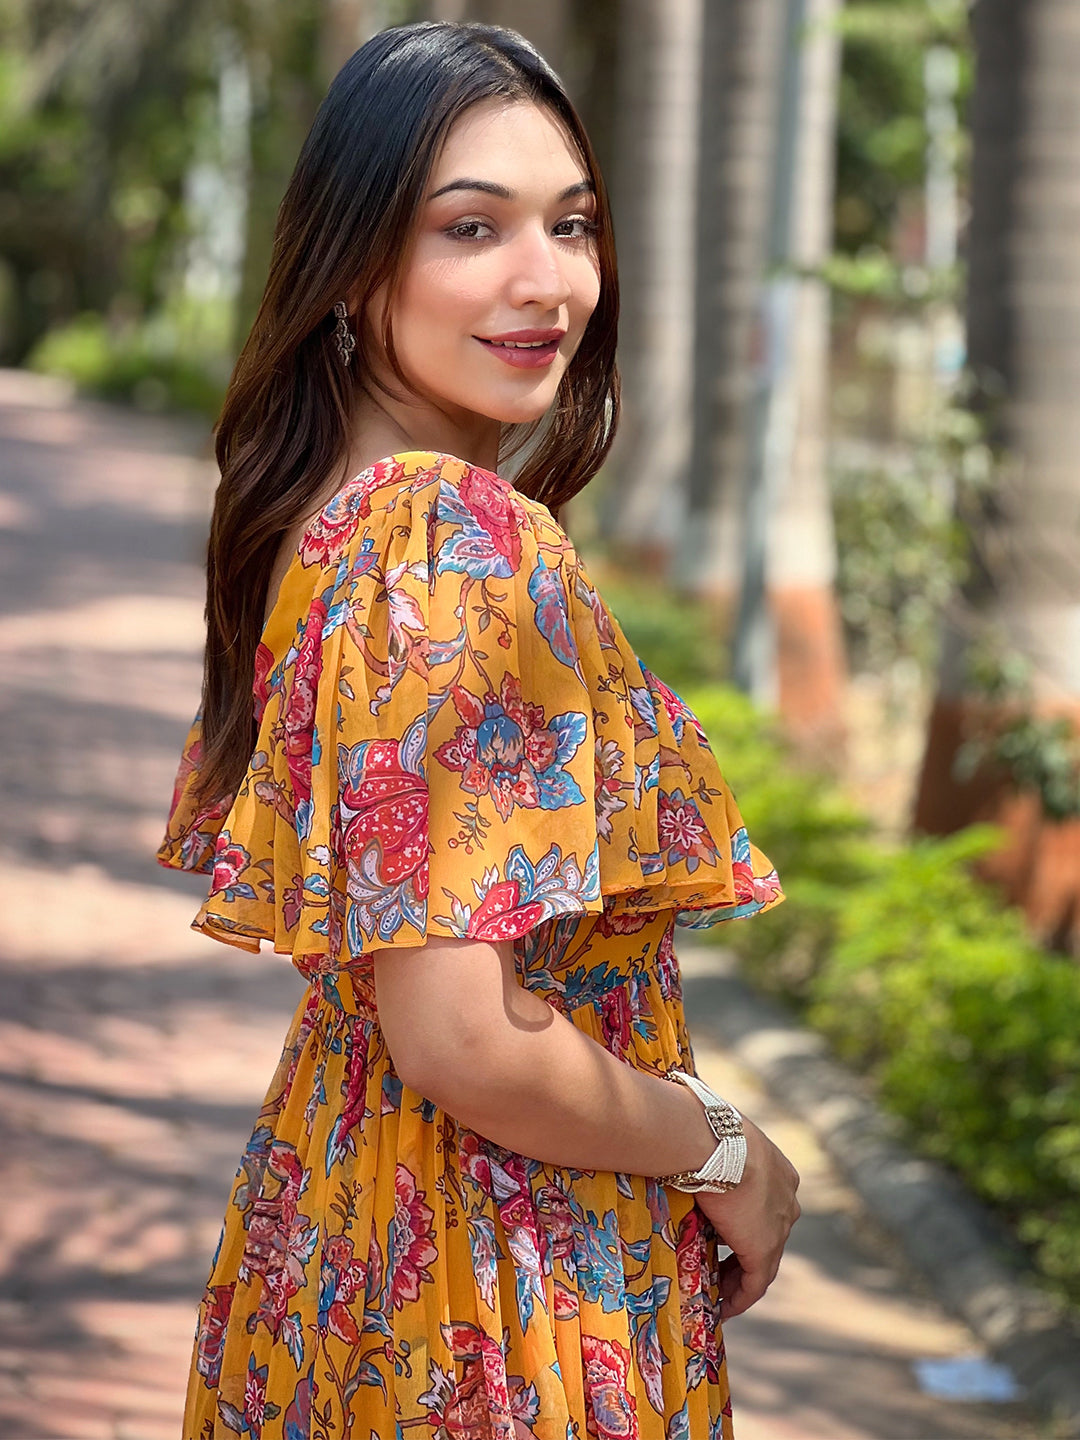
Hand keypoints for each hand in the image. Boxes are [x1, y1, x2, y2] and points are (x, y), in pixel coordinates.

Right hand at [693, 1114, 800, 1319]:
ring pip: (762, 1263)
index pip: (763, 1206)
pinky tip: (721, 1308)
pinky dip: (739, 1298)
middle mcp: (787, 1199)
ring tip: (716, 1292)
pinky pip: (755, 1284)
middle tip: (717, 1269)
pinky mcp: (764, 1249)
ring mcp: (780, 1225)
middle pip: (766, 1235)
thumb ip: (705, 1152)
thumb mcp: (711, 1140)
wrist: (713, 1141)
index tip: (722, 1236)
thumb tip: (674, 1143)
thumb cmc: (703, 1130)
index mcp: (778, 1171)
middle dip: (742, 1254)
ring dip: (738, 1279)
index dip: (743, 1224)